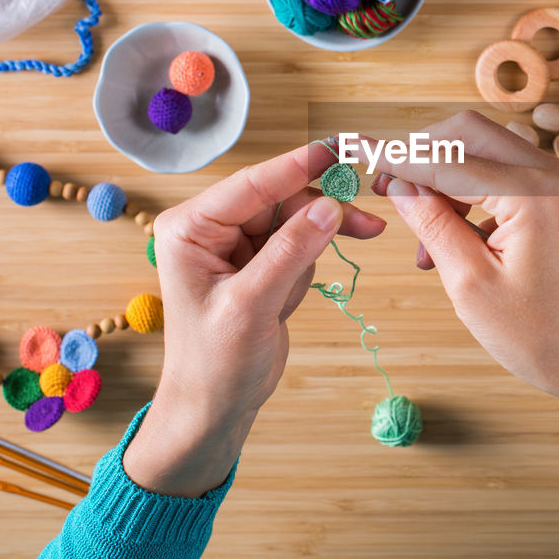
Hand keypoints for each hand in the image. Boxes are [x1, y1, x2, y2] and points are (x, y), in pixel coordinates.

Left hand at [123, 144, 385, 496]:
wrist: (214, 409)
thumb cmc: (215, 363)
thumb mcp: (252, 305)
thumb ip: (291, 252)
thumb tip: (329, 206)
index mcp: (191, 228)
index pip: (252, 184)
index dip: (297, 166)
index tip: (338, 149)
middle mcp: (211, 229)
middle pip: (281, 199)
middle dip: (318, 216)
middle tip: (367, 223)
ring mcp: (237, 246)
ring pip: (296, 221)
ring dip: (312, 252)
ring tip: (291, 298)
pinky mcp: (260, 265)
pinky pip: (299, 246)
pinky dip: (306, 269)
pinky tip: (287, 303)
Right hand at [370, 112, 558, 434]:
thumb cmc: (538, 334)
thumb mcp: (469, 283)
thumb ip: (432, 224)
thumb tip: (400, 184)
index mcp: (529, 193)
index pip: (446, 159)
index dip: (395, 157)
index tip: (355, 148)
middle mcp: (547, 173)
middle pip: (466, 133)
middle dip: (421, 154)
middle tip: (386, 188)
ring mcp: (554, 182)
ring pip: (481, 150)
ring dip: (443, 178)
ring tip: (421, 238)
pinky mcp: (552, 197)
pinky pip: (499, 173)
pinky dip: (466, 193)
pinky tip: (448, 240)